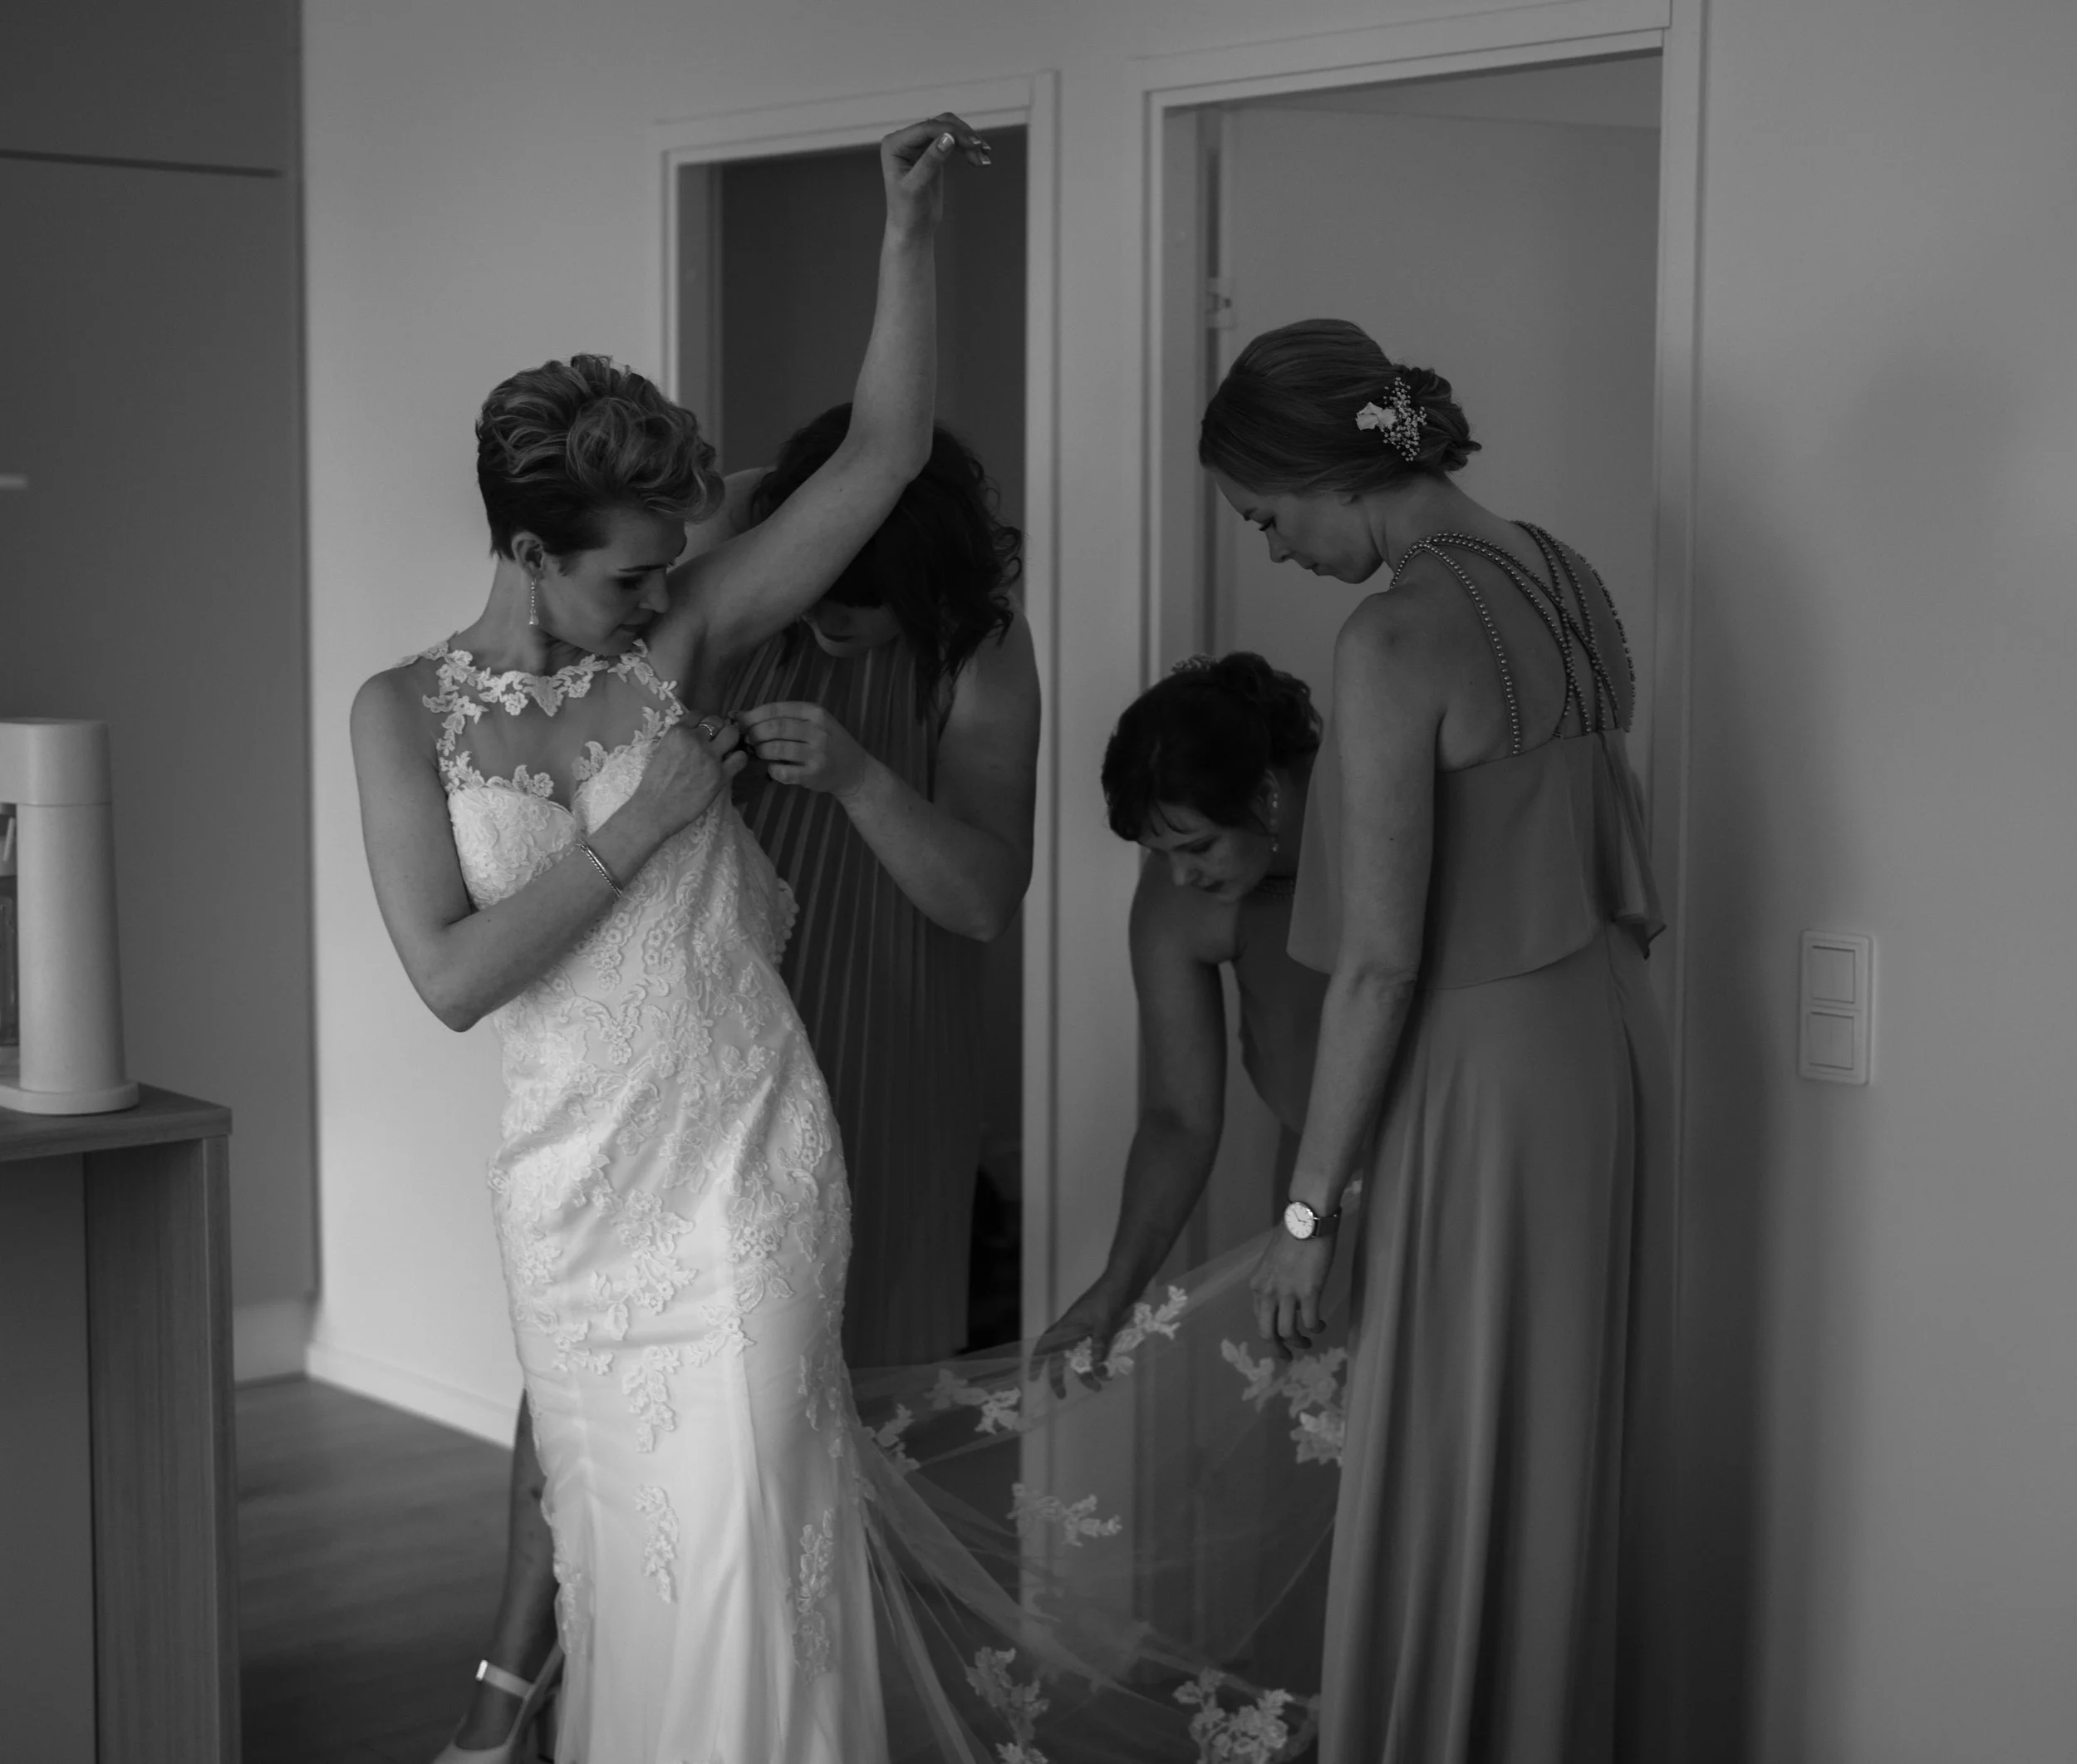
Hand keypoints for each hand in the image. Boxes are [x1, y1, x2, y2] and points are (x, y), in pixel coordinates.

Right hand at [621, 717, 744, 845]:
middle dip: (718, 728)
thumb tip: (694, 734)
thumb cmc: (653, 784)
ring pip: (732, 734)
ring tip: (727, 748)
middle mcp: (695, 741)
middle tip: (717, 739)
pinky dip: (739, 758)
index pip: (698, 714)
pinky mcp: (721, 775)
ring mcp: (710, 758)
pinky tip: (732, 763)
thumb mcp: (661, 751)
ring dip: (731, 739)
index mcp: (677, 733)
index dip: (703, 722)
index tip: (704, 730)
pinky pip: (740, 758)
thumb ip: (678, 740)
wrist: (655, 810)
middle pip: (717, 721)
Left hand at [737, 701, 873, 799]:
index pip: (776, 709)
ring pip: (776, 749)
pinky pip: (782, 772)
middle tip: (748, 739)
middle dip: (754, 733)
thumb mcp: (812, 722)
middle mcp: (818, 731)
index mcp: (815, 712)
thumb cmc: (827, 742)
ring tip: (759, 752)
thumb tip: (738, 714)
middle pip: (774, 728)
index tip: (739, 722)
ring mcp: (816, 754)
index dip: (752, 715)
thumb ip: (782, 717)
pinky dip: (771, 770)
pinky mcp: (813, 775)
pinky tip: (773, 768)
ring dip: (760, 751)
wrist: (854, 769)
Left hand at [880, 112, 989, 238]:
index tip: (973, 145)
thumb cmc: (908, 212)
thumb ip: (931, 161)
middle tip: (982, 149)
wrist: (913, 229)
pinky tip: (981, 159)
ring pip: (949, 131)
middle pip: (940, 124)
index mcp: (894, 144)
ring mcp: (919, 145)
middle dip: (963, 135)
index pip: (926, 129)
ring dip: (969, 142)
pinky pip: (953, 142)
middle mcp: (905, 140)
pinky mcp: (933, 153)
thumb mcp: (917, 186)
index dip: (951, 133)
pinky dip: (967, 149)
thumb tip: (948, 137)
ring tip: (985, 158)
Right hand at [1030, 1279, 1136, 1400]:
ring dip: (1086, 1372)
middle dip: (1060, 1377)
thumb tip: (1096, 1366)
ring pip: (1080, 1358)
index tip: (1032, 1379)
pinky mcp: (1099, 1332)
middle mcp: (1073, 1331)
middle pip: (1061, 1357)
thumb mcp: (1103, 1321)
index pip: (1046, 1345)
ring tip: (1099, 1385)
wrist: (1122, 1283)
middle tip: (1063, 1395)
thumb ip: (1100, 1343)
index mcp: (1067, 1326)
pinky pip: (1094, 1353)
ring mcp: (1086, 1332)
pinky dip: (1098, 1363)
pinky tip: (1108, 1371)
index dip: (1037, 1361)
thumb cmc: (1107, 1298)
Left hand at [1250, 1230, 1334, 1360]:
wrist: (1306, 1221)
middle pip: (1267, 1333)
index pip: (1258, 1319)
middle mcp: (1267, 1292)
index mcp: (1257, 1285)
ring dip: (1299, 1343)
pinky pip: (1310, 1322)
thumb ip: (1274, 1283)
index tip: (1279, 1341)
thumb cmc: (1292, 1237)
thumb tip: (1284, 1300)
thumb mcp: (1273, 1263)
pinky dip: (1316, 1329)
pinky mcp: (1308, 1292)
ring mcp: (1287, 1293)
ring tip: (1309, 1343)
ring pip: (1288, 1333)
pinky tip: (1321, 1326)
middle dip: (1277, 1350)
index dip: (1269, 1335)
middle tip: (1288, 1357)